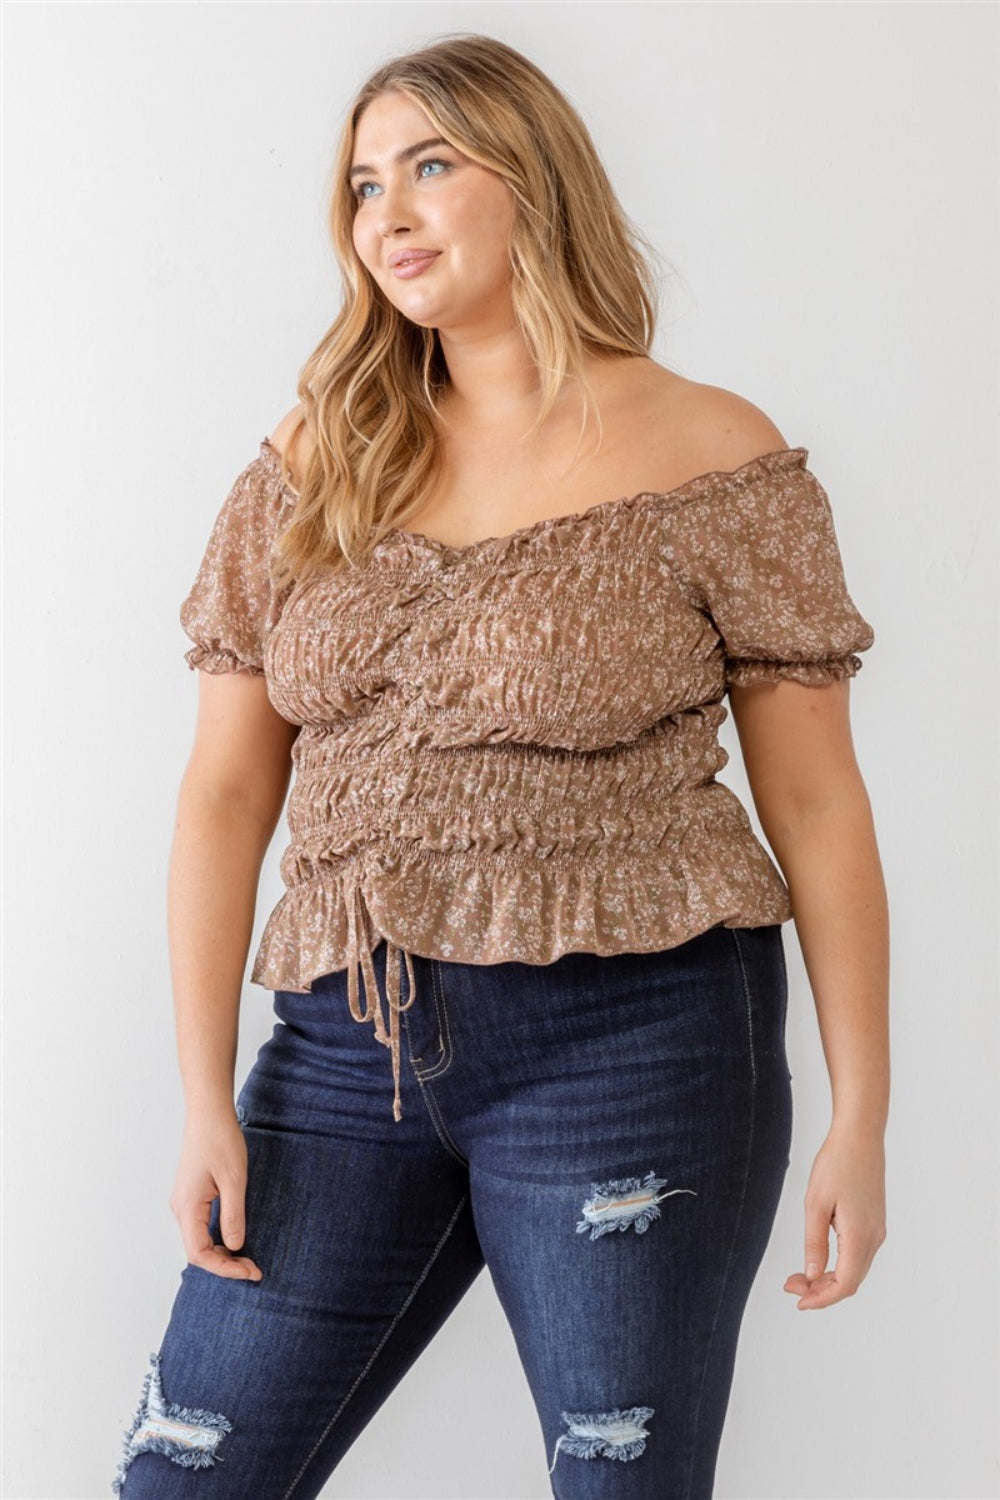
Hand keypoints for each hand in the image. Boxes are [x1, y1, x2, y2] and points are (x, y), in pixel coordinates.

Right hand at [169, 1104, 262, 1280]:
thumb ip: (233, 1215)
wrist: (208, 1113)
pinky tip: (235, 1239)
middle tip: (253, 1269)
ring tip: (247, 1259)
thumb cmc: (221, 1140)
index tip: (250, 1271)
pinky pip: (200, 1228)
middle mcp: (180, 1208)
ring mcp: (184, 1202)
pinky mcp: (191, 1196)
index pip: (200, 1254)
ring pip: (198, 1241)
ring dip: (221, 1254)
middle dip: (225, 1265)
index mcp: (188, 1207)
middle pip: (197, 1252)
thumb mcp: (234, 1179)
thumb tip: (235, 1246)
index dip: (225, 1268)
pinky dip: (216, 1240)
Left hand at [784, 1123, 885, 1309]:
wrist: (860, 1137)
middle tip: (790, 1285)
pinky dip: (838, 1265)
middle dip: (821, 1290)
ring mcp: (877, 1230)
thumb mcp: (816, 1203)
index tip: (798, 1301)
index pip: (845, 1284)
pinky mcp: (874, 1223)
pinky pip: (858, 1255)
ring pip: (855, 1269)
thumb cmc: (836, 1164)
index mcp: (860, 1236)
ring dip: (829, 1279)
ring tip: (799, 1275)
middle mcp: (874, 1238)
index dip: (822, 1299)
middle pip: (850, 1281)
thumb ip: (814, 1242)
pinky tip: (819, 1259)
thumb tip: (811, 1275)